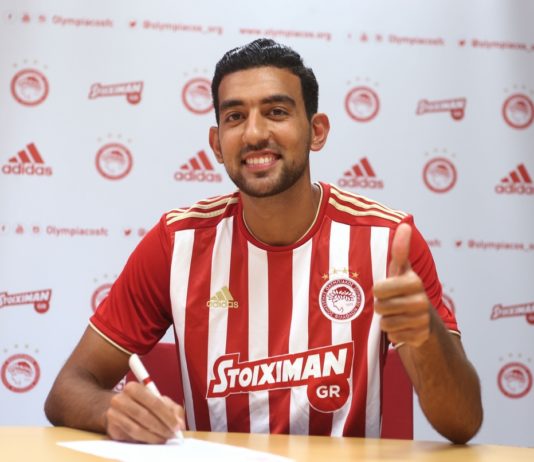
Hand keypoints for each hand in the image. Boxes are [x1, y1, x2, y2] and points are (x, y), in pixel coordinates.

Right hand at [106, 381, 184, 442]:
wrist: (117, 408)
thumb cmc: (141, 403)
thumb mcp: (158, 400)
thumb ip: (172, 409)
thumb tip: (180, 423)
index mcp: (133, 387)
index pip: (153, 402)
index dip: (167, 415)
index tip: (176, 426)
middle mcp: (120, 399)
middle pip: (144, 415)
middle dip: (161, 427)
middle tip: (171, 434)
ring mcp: (113, 414)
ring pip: (136, 428)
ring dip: (153, 436)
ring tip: (163, 438)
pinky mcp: (111, 428)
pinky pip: (130, 436)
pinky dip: (143, 440)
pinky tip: (152, 440)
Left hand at [373, 223, 431, 347]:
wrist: (422, 320)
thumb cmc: (403, 290)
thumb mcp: (400, 270)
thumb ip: (400, 250)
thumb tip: (405, 224)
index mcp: (414, 281)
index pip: (380, 289)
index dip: (378, 291)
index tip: (384, 289)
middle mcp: (421, 300)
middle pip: (381, 308)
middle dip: (381, 307)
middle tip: (388, 304)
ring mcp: (422, 320)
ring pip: (386, 324)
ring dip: (386, 321)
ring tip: (394, 315)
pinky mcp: (420, 337)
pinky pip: (394, 337)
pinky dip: (394, 334)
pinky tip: (401, 328)